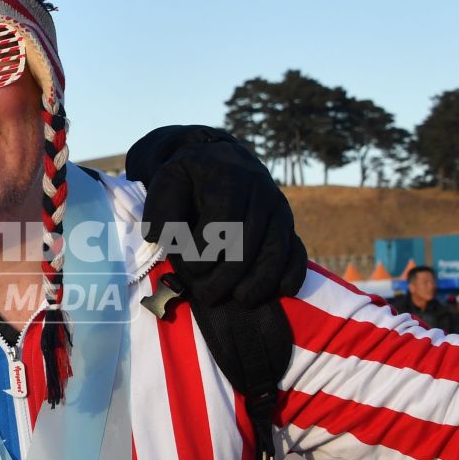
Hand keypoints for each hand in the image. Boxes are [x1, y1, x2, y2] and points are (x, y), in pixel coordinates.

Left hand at [125, 125, 307, 307]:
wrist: (221, 159)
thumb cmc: (190, 178)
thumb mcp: (168, 181)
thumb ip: (161, 209)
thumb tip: (163, 237)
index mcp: (228, 178)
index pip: (221, 222)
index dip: (204, 251)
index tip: (188, 266)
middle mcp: (259, 190)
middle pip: (249, 241)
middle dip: (227, 275)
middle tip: (206, 295)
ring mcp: (278, 208)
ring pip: (276, 249)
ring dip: (260, 281)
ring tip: (241, 299)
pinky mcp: (288, 223)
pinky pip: (297, 250)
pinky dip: (292, 272)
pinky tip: (281, 290)